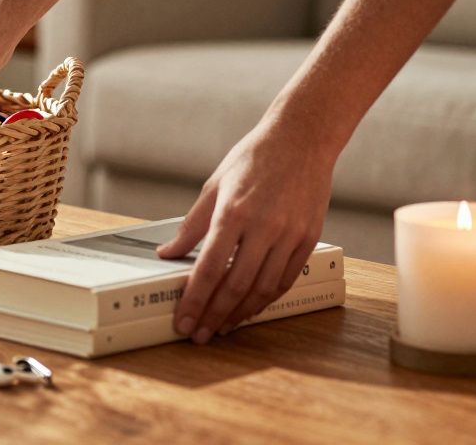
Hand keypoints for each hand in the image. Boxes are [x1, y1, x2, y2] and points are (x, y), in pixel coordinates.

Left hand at [156, 120, 334, 343]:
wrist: (301, 140)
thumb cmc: (253, 159)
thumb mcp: (213, 187)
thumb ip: (191, 225)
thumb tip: (167, 253)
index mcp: (232, 213)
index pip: (208, 269)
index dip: (194, 301)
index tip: (183, 321)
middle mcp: (263, 227)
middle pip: (235, 286)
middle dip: (214, 316)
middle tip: (199, 335)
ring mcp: (289, 235)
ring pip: (263, 289)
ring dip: (240, 313)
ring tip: (222, 326)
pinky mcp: (308, 239)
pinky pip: (285, 279)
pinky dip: (266, 298)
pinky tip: (250, 307)